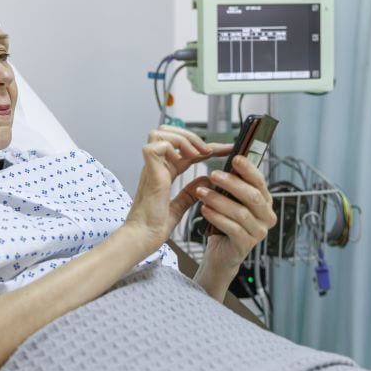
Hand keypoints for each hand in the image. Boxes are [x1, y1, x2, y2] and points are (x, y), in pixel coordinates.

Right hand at [125, 125, 231, 248]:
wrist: (143, 238)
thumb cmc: (154, 226)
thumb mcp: (179, 207)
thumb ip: (191, 193)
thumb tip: (207, 180)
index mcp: (163, 173)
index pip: (184, 150)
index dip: (205, 146)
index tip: (226, 148)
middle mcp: (156, 167)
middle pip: (167, 133)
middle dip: (190, 135)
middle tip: (208, 150)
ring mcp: (150, 168)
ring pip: (160, 133)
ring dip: (182, 138)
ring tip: (198, 153)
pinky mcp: (149, 171)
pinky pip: (157, 145)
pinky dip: (174, 147)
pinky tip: (187, 158)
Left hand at [195, 155, 277, 270]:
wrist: (220, 253)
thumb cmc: (225, 222)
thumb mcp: (231, 201)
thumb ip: (232, 186)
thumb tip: (226, 161)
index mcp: (265, 201)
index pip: (260, 182)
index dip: (248, 169)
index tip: (235, 158)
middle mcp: (267, 216)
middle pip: (252, 196)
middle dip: (232, 183)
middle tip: (213, 174)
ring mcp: (259, 232)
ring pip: (241, 213)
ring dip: (219, 200)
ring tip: (201, 192)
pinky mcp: (246, 245)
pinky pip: (233, 229)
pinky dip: (217, 218)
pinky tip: (205, 210)